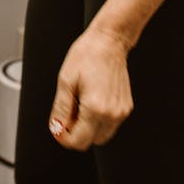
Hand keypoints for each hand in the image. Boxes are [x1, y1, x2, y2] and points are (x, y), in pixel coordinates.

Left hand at [48, 26, 133, 149]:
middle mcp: (112, 114)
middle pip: (90, 142)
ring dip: (88, 128)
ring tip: (80, 104)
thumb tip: (57, 129)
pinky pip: (110, 125)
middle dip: (75, 133)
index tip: (57, 128)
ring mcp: (121, 112)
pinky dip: (98, 121)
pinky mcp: (126, 107)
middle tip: (67, 113)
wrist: (109, 42)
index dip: (64, 138)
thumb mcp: (65, 81)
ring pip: (101, 136)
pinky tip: (91, 102)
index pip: (79, 142)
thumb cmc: (87, 55)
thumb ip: (61, 110)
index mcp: (95, 108)